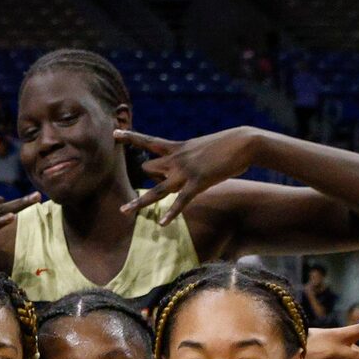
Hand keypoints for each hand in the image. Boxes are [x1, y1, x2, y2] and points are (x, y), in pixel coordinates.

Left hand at [115, 125, 260, 224]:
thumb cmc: (226, 146)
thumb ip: (189, 158)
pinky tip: (162, 224)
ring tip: (123, 210)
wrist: (244, 143)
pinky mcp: (198, 183)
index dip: (131, 137)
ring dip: (140, 201)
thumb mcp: (202, 149)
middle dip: (147, 177)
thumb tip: (184, 167)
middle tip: (155, 184)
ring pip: (156, 189)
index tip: (114, 133)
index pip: (148, 141)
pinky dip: (171, 213)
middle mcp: (177, 158)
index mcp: (178, 147)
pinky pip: (181, 201)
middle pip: (149, 168)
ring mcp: (185, 171)